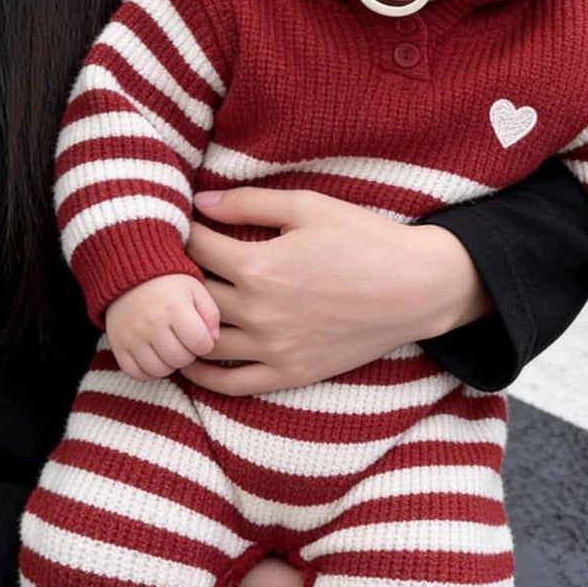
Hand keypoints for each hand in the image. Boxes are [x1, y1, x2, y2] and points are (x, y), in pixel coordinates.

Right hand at [105, 274, 219, 380]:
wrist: (129, 275)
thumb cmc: (169, 284)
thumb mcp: (196, 289)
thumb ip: (211, 313)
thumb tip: (214, 340)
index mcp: (175, 309)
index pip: (200, 344)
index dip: (205, 344)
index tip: (199, 336)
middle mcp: (152, 324)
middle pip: (181, 360)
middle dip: (188, 354)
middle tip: (183, 342)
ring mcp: (133, 336)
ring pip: (159, 370)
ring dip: (169, 364)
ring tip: (169, 348)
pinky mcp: (118, 345)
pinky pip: (136, 373)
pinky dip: (148, 372)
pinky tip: (154, 357)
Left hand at [179, 188, 489, 395]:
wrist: (416, 287)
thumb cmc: (365, 238)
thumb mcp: (308, 206)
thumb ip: (248, 203)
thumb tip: (200, 202)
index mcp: (259, 267)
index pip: (195, 249)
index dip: (182, 233)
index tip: (181, 227)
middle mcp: (259, 313)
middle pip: (192, 297)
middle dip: (176, 278)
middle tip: (171, 268)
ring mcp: (274, 349)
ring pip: (203, 342)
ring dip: (183, 324)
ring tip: (177, 310)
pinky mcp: (290, 374)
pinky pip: (232, 384)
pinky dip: (202, 375)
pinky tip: (191, 358)